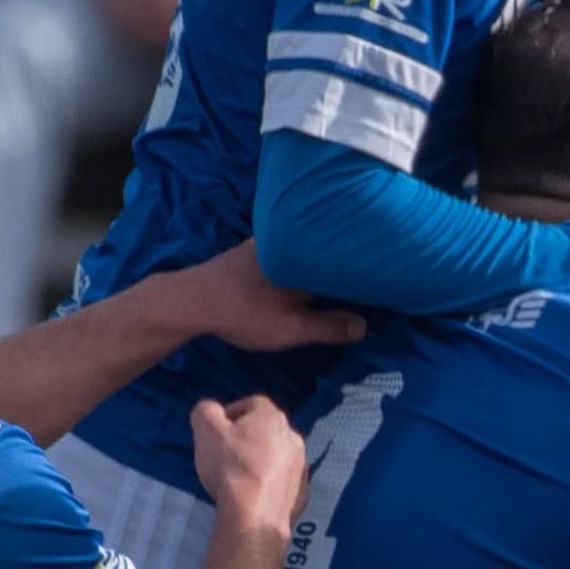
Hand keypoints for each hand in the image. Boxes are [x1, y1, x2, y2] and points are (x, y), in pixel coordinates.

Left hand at [174, 241, 365, 351]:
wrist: (191, 300)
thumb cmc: (246, 312)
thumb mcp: (292, 328)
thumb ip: (330, 327)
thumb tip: (365, 327)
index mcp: (306, 255)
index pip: (343, 257)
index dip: (361, 269)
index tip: (377, 279)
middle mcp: (289, 239)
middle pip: (323, 249)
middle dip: (339, 261)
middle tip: (358, 278)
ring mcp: (266, 241)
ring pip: (302, 249)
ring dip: (314, 260)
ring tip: (331, 276)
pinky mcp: (250, 249)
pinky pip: (284, 250)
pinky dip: (295, 261)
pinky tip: (296, 274)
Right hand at [191, 395, 307, 534]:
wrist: (255, 516)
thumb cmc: (230, 467)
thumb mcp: (207, 431)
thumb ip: (205, 412)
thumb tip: (210, 410)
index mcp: (272, 417)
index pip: (251, 404)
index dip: (230, 414)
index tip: (215, 432)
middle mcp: (292, 436)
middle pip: (265, 430)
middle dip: (245, 438)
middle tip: (224, 454)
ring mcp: (300, 465)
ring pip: (276, 455)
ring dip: (259, 460)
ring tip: (238, 476)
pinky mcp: (301, 491)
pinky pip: (282, 480)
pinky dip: (269, 483)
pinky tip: (253, 495)